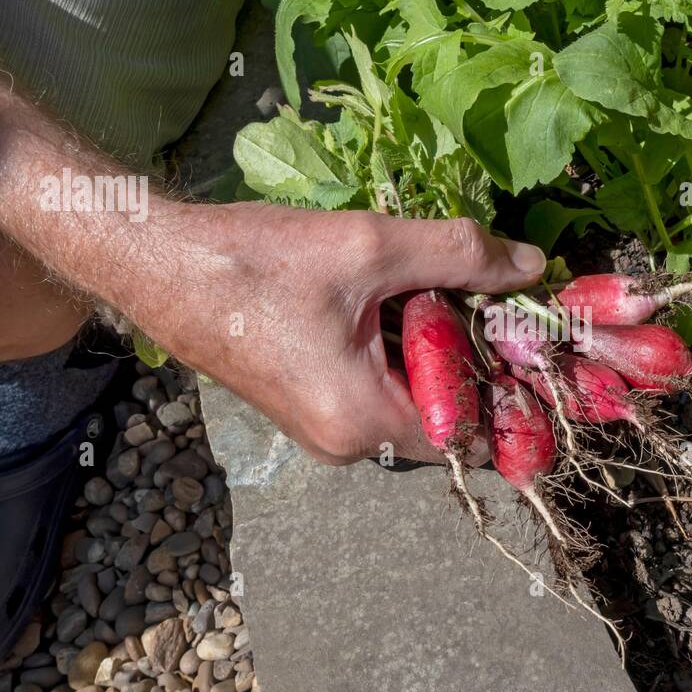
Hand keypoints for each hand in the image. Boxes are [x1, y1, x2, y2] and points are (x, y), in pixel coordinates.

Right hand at [136, 204, 545, 464]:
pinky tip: (397, 301)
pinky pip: (376, 390)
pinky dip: (399, 352)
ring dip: (435, 351)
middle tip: (494, 300)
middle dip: (473, 362)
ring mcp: (322, 430)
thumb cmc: (255, 261)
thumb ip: (459, 256)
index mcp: (361, 422)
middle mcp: (344, 443)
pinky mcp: (306, 407)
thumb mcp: (370, 247)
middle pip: (442, 416)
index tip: (530, 341)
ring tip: (447, 292)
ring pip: (410, 400)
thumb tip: (533, 266)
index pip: (468, 433)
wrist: (158, 264)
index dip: (507, 389)